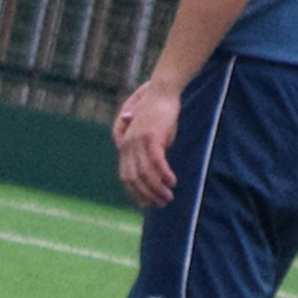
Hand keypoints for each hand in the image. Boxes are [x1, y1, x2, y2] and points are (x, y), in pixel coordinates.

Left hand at [114, 79, 182, 208]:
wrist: (162, 92)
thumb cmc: (159, 115)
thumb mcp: (150, 137)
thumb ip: (148, 154)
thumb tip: (156, 175)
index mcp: (125, 146)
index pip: (126, 177)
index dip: (135, 193)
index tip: (147, 204)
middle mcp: (128, 145)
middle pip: (135, 179)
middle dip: (148, 195)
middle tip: (162, 203)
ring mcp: (138, 140)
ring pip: (146, 173)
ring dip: (157, 188)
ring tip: (169, 197)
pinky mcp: (151, 136)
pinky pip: (157, 161)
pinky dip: (164, 174)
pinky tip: (173, 181)